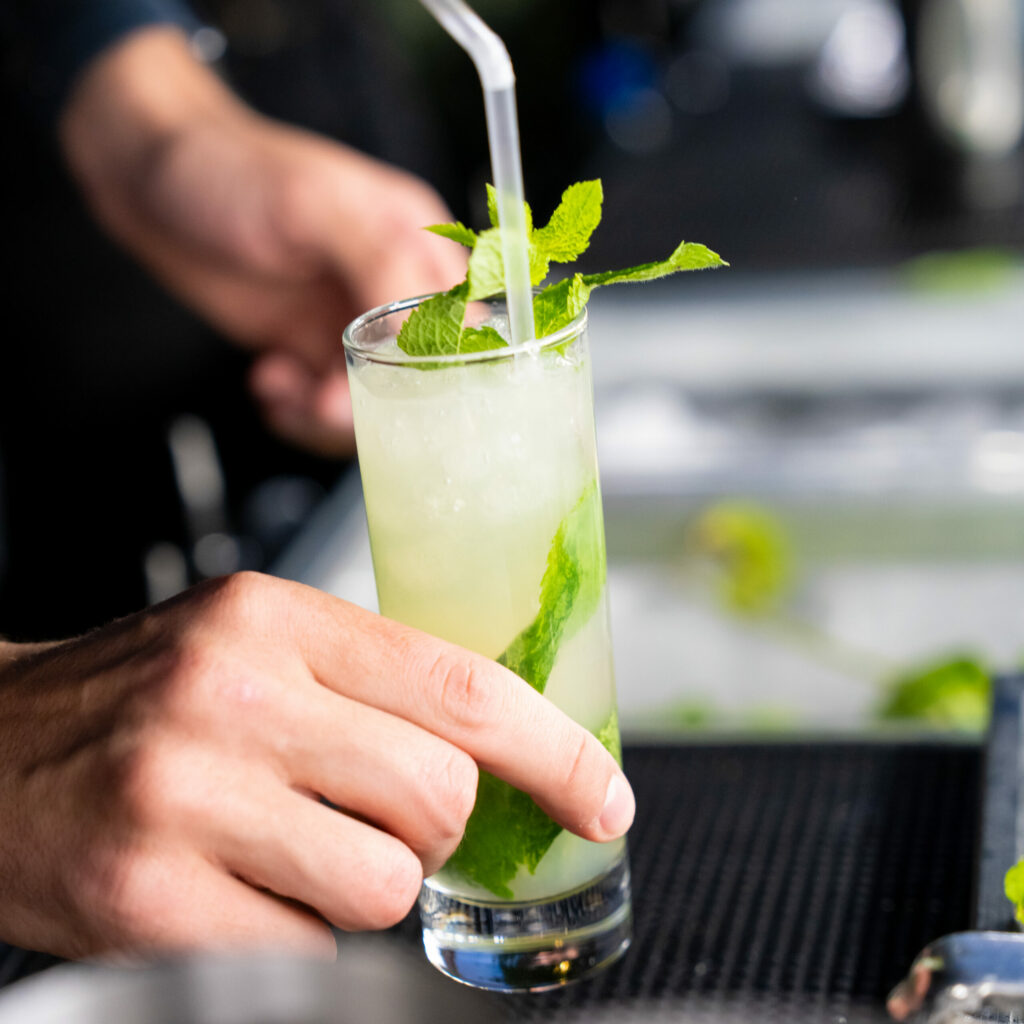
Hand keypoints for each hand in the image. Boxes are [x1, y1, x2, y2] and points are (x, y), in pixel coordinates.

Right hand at [0, 573, 632, 958]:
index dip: (554, 749)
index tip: (601, 797)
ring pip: (386, 882)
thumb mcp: (257, 646)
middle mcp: (234, 696)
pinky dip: (301, 931)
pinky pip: (309, 947)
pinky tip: (243, 887)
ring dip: (370, 882)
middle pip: (439, 792)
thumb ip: (372, 681)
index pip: (462, 686)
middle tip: (388, 817)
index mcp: (276, 621)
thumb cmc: (144, 698)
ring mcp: (190, 798)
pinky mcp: (152, 899)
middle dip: (440, 826)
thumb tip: (501, 743)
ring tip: (299, 849)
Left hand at [59, 28, 466, 454]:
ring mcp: (351, 329)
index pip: (469, 327)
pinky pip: (326, 411)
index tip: (407, 396)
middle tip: (326, 401)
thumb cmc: (233, 171)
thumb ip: (381, 263)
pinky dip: (297, 413)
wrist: (148, 185)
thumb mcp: (315, 205)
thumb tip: (420, 334)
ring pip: (376, 408)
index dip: (448, 372)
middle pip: (426, 382)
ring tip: (283, 386)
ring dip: (330, 417)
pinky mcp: (310, 353)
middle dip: (383, 408)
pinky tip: (268, 378)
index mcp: (417, 245)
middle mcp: (394, 292)